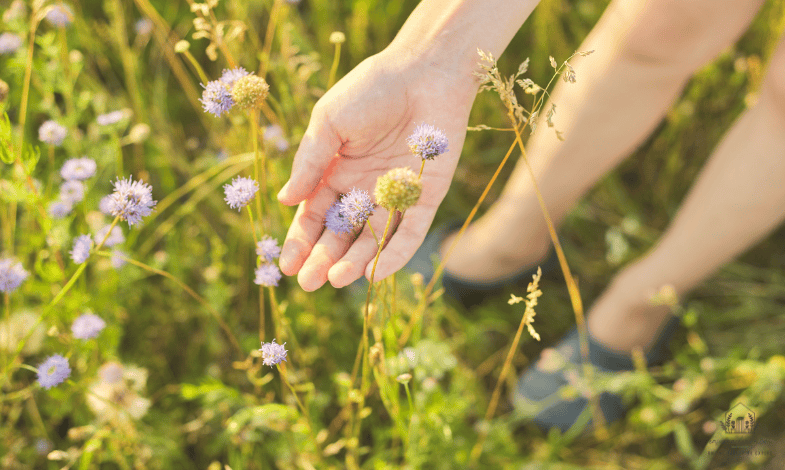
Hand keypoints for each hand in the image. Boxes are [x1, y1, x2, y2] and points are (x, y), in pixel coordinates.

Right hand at [277, 47, 476, 290]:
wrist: (424, 71)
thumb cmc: (371, 89)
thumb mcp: (329, 123)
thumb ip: (310, 163)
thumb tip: (285, 201)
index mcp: (336, 172)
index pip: (314, 216)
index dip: (301, 241)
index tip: (288, 266)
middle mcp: (364, 189)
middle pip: (341, 233)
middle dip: (323, 258)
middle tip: (309, 284)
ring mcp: (394, 195)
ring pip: (373, 238)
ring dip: (355, 261)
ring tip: (337, 280)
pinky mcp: (426, 197)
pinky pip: (409, 232)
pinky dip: (393, 253)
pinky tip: (373, 274)